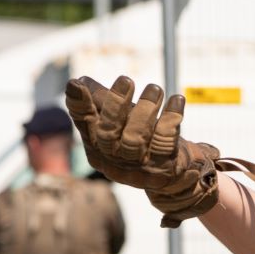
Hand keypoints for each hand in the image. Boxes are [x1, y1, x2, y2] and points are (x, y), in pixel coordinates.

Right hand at [65, 75, 254, 226]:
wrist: (175, 174)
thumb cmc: (142, 139)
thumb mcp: (120, 121)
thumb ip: (99, 102)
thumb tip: (77, 83)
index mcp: (98, 148)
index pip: (86, 124)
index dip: (80, 106)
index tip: (77, 84)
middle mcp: (114, 162)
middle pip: (109, 134)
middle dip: (116, 105)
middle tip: (126, 79)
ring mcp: (139, 168)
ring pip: (136, 139)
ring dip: (145, 110)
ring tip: (155, 89)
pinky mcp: (164, 169)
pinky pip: (165, 142)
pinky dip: (171, 119)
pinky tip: (177, 100)